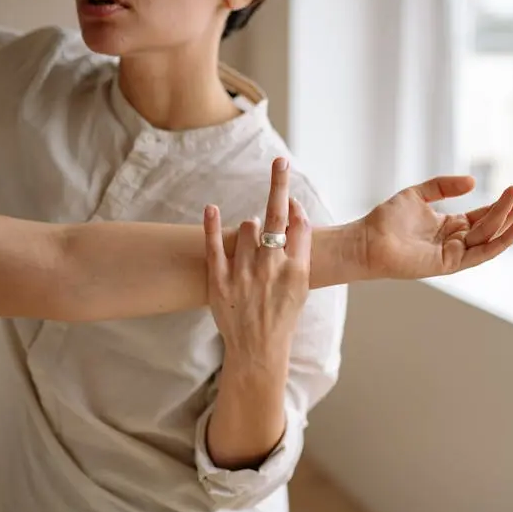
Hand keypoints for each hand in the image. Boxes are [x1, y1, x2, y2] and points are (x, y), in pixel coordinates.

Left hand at [203, 158, 311, 361]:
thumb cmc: (283, 314)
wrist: (258, 349)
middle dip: (279, 185)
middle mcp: (272, 269)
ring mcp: (245, 274)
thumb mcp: (302, 284)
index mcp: (297, 271)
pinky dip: (211, 225)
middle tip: (280, 162)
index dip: (294, 204)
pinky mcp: (220, 280)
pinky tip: (210, 208)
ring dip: (250, 229)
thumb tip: (293, 209)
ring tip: (252, 252)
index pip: (299, 224)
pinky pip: (214, 245)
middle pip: (275, 217)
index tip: (288, 187)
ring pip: (247, 228)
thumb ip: (300, 248)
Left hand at [361, 176, 512, 279]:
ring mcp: (454, 253)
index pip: (486, 214)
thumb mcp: (417, 194)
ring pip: (489, 235)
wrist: (366, 241)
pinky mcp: (449, 264)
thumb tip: (473, 181)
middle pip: (493, 223)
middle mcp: (456, 240)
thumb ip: (444, 186)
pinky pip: (480, 253)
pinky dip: (499, 241)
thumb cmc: (387, 220)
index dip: (505, 201)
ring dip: (507, 216)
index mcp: (451, 225)